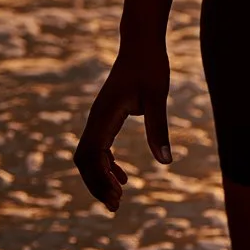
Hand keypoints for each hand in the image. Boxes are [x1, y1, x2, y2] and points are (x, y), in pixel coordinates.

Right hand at [72, 45, 171, 211]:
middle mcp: (96, 117)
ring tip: (118, 197)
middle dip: (97, 184)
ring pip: (89, 155)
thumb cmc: (150, 66)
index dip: (99, 178)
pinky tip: (122, 177)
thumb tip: (165, 162)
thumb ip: (159, 128)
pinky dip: (106, 165)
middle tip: (116, 206)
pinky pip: (98, 147)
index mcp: (104, 114)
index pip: (91, 155)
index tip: (116, 197)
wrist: (141, 42)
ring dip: (100, 177)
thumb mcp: (158, 97)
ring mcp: (98, 117)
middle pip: (84, 160)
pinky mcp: (106, 117)